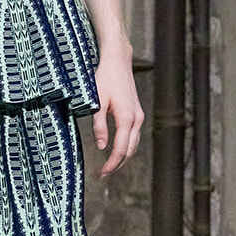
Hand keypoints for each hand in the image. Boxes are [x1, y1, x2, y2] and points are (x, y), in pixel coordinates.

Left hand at [91, 47, 143, 176]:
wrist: (118, 61)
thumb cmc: (105, 78)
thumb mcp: (97, 102)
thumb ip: (99, 125)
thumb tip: (101, 146)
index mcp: (127, 118)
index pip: (120, 149)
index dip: (111, 164)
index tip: (101, 173)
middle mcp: (137, 119)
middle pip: (130, 151)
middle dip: (117, 164)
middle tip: (102, 174)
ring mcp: (139, 116)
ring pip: (133, 144)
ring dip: (122, 157)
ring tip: (107, 166)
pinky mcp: (137, 113)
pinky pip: (133, 136)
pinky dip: (126, 147)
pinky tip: (115, 150)